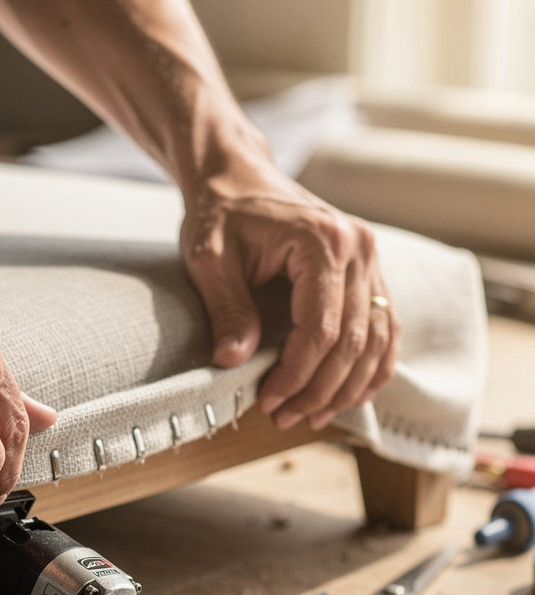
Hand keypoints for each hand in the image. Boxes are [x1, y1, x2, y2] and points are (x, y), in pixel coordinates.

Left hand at [179, 149, 400, 431]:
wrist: (238, 176)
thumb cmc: (221, 212)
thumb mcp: (209, 258)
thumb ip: (226, 308)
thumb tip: (234, 361)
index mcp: (322, 241)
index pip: (321, 329)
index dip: (296, 375)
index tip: (268, 402)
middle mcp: (359, 248)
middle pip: (353, 340)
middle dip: (319, 389)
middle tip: (284, 418)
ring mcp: (371, 258)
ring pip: (376, 339)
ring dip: (347, 386)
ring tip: (312, 417)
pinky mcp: (369, 270)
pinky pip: (385, 326)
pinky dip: (373, 365)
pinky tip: (350, 394)